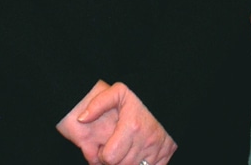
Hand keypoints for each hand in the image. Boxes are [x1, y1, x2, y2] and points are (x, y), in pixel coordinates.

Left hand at [62, 80, 176, 164]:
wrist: (168, 97)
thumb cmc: (141, 96)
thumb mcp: (118, 92)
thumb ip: (98, 104)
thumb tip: (82, 119)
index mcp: (132, 127)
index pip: (110, 158)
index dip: (103, 156)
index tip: (104, 149)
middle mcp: (146, 140)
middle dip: (114, 162)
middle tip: (113, 152)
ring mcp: (158, 149)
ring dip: (127, 164)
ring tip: (124, 153)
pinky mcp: (166, 153)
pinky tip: (136, 157)